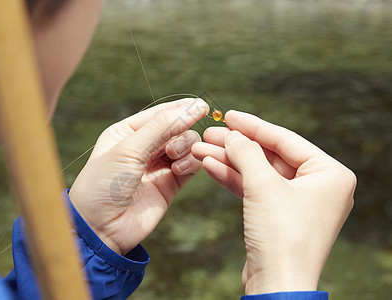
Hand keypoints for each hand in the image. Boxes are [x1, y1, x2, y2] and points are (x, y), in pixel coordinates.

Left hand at [69, 98, 208, 254]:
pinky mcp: (171, 184)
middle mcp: (144, 147)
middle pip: (176, 127)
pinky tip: (179, 169)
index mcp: (127, 132)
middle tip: (172, 147)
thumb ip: (162, 126)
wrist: (101, 228)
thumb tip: (194, 107)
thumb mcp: (129, 148)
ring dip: (186, 147)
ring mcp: (158, 166)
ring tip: (173, 159)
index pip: (159, 113)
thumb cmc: (104, 184)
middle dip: (180, 132)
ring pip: (187, 145)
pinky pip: (192, 165)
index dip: (180, 109)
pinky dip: (192, 163)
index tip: (201, 106)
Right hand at [191, 110, 355, 293]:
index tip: (229, 115)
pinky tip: (210, 167)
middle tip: (209, 134)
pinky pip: (255, 190)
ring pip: (259, 173)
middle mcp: (318, 187)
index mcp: (330, 174)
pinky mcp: (279, 217)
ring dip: (230, 162)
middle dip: (237, 146)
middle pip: (270, 156)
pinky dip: (234, 179)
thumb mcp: (263, 186)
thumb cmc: (282, 236)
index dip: (254, 126)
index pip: (286, 140)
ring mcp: (297, 203)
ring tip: (201, 149)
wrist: (276, 285)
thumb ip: (247, 153)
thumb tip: (233, 135)